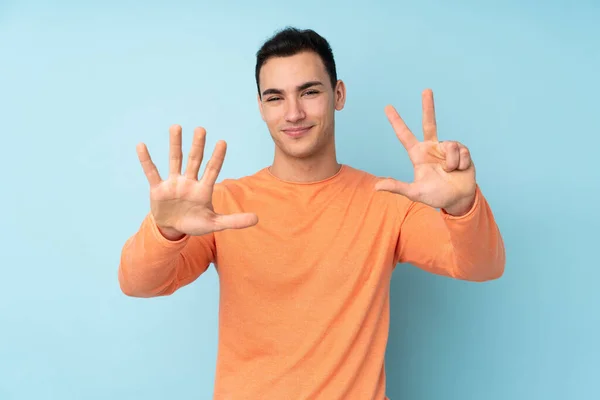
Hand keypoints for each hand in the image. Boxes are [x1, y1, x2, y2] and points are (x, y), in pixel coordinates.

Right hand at [137, 125, 258, 238]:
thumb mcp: (215, 224)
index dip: (217, 157)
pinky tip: (142, 146)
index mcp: (203, 189)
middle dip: (198, 145)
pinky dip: (146, 160)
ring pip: (175, 160)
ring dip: (176, 144)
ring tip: (176, 127)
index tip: (222, 142)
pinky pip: (151, 172)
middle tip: (201, 129)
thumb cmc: (195, 223)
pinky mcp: (158, 189)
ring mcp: (173, 183)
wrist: (173, 229)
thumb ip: (234, 221)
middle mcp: (189, 182)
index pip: (212, 170)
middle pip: (195, 160)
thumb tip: (257, 219)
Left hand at [375, 89, 476, 215]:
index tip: (387, 107)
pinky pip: (462, 152)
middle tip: (426, 90)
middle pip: (429, 122)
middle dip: (428, 106)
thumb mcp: (414, 192)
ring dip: (452, 162)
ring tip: (450, 172)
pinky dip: (461, 164)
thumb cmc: (436, 195)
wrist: (459, 200)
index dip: (396, 121)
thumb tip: (376, 186)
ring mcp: (447, 148)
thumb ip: (397, 187)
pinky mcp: (462, 151)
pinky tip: (460, 170)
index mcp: (418, 154)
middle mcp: (432, 147)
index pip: (404, 135)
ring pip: (450, 146)